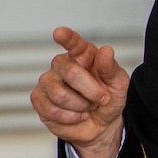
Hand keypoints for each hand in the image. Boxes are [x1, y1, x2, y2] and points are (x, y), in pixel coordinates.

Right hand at [32, 27, 128, 157]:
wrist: (101, 124)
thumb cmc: (108, 99)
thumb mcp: (118, 84)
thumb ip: (111, 68)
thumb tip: (106, 51)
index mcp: (82, 55)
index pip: (74, 43)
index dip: (67, 38)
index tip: (59, 33)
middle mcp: (62, 65)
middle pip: (71, 73)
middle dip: (92, 91)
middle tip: (102, 98)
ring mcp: (48, 82)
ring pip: (60, 95)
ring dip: (81, 106)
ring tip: (87, 106)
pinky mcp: (39, 100)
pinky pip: (53, 111)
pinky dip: (71, 117)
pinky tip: (76, 115)